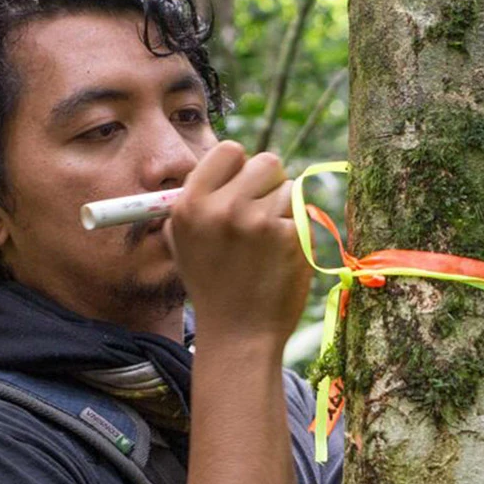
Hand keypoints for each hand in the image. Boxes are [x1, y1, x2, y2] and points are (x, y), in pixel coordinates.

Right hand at [165, 141, 309, 346]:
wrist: (239, 334)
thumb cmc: (212, 285)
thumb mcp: (182, 242)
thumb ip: (196, 201)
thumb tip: (219, 165)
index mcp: (190, 205)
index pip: (229, 150)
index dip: (239, 167)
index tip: (241, 188)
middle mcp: (221, 209)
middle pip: (265, 161)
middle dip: (268, 184)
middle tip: (260, 214)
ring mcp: (257, 222)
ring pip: (289, 187)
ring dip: (283, 209)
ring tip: (266, 243)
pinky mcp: (288, 237)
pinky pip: (302, 213)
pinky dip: (296, 230)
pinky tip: (280, 256)